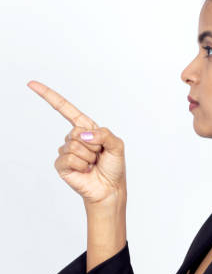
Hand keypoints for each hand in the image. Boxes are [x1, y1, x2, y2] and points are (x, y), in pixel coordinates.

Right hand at [27, 80, 126, 206]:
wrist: (109, 189)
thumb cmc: (113, 168)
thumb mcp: (117, 145)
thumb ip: (105, 133)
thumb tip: (84, 134)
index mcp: (86, 129)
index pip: (65, 109)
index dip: (49, 96)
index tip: (32, 84)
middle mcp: (75, 138)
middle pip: (77, 131)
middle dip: (93, 144)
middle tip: (99, 155)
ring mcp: (66, 151)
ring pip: (74, 146)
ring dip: (89, 156)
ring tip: (93, 164)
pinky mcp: (62, 165)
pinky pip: (69, 158)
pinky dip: (82, 165)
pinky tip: (85, 170)